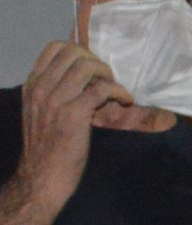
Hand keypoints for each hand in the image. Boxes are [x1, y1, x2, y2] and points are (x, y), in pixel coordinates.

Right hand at [12, 42, 132, 208]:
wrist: (42, 176)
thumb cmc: (46, 147)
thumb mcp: (41, 112)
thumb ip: (54, 92)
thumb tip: (84, 79)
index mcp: (32, 85)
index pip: (54, 48)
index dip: (80, 51)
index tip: (92, 68)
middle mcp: (41, 88)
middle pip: (73, 52)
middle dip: (96, 61)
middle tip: (107, 78)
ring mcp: (56, 100)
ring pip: (88, 66)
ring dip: (109, 75)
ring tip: (115, 90)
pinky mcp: (74, 114)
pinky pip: (103, 89)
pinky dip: (120, 92)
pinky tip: (126, 101)